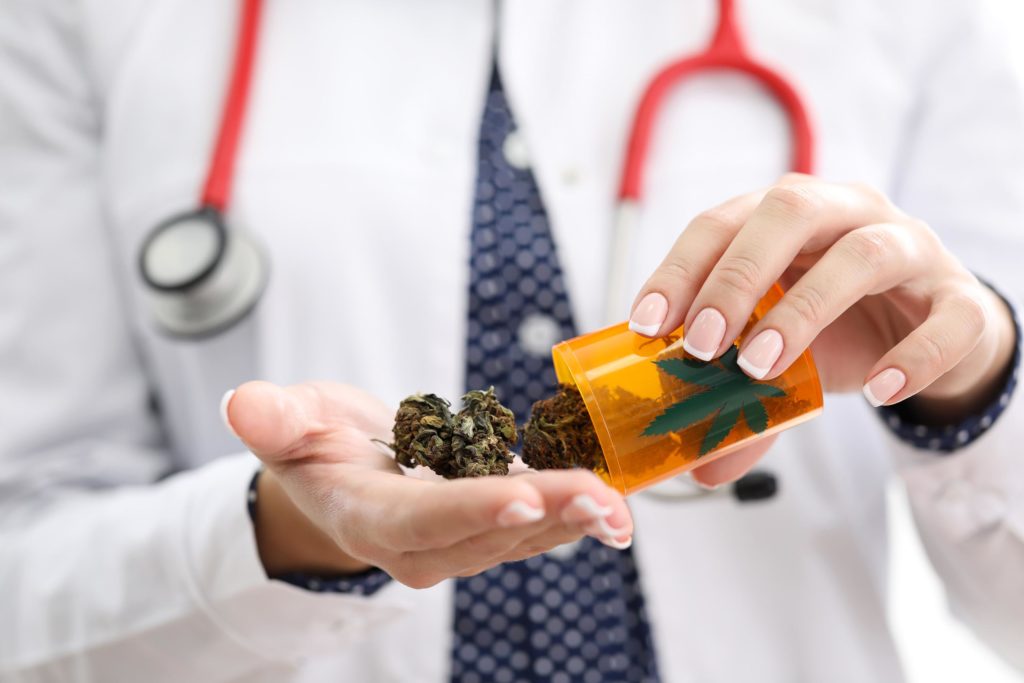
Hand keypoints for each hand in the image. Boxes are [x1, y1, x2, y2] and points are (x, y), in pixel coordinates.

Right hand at [223, 381, 632, 586]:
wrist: (341, 476)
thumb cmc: (315, 445)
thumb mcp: (290, 423)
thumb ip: (274, 419)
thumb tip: (243, 403)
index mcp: (371, 517)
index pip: (426, 518)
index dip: (473, 509)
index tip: (522, 494)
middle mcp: (421, 545)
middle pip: (488, 534)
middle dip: (546, 515)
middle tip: (601, 500)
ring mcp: (459, 543)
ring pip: (521, 538)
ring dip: (573, 521)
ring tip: (620, 507)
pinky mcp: (489, 530)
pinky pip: (535, 526)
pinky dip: (575, 514)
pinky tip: (615, 503)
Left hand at [629, 174, 1016, 486]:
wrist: (932, 329)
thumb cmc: (841, 323)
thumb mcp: (782, 353)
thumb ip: (742, 402)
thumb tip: (699, 468)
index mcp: (788, 217)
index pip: (722, 222)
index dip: (680, 269)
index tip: (647, 324)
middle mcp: (848, 214)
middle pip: (790, 212)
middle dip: (736, 277)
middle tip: (700, 343)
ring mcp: (912, 249)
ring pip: (865, 254)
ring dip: (805, 310)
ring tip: (761, 366)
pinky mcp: (960, 298)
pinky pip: (948, 319)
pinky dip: (912, 356)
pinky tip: (877, 391)